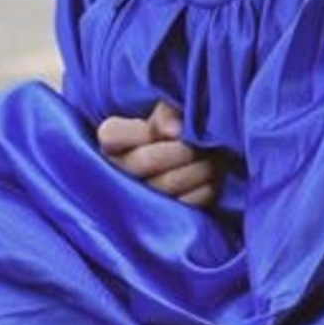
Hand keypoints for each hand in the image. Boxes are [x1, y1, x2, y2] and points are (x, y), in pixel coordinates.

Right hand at [97, 101, 221, 208]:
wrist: (196, 154)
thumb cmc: (179, 124)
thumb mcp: (170, 109)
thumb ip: (166, 112)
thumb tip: (173, 131)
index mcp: (113, 141)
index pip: (112, 135)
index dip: (143, 131)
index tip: (173, 130)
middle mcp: (117, 171)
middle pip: (145, 161)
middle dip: (181, 150)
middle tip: (200, 145)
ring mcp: (139, 197)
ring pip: (167, 184)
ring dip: (198, 168)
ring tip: (212, 157)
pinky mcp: (166, 215)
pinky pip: (185, 204)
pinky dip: (205, 188)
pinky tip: (210, 177)